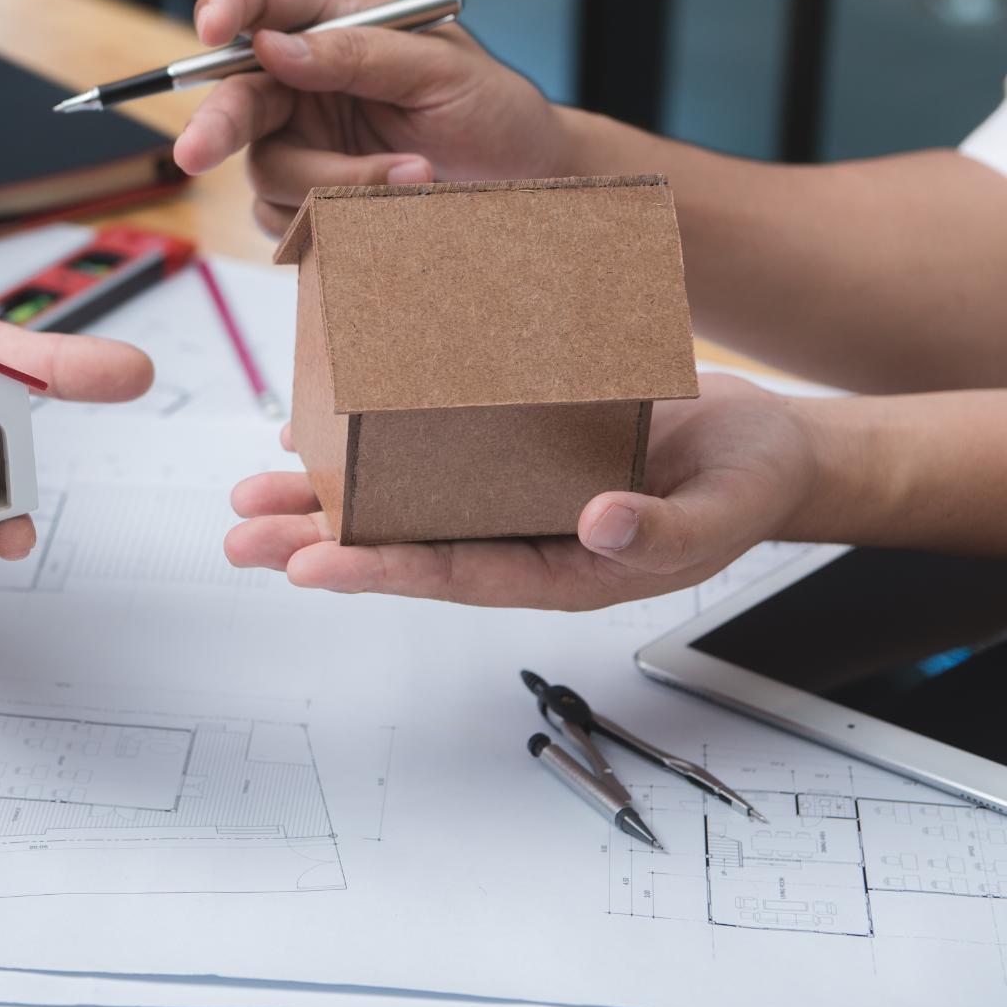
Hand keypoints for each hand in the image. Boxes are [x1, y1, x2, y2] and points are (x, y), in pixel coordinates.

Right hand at [173, 0, 572, 234]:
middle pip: (235, 96)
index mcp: (336, 24)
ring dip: (331, 184)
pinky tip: (387, 210)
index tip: (212, 29)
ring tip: (411, 178)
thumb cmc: (492, 112)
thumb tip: (277, 46)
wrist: (522, 187)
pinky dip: (330, 220)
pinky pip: (284, 219)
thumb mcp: (440, 69)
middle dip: (215, 126)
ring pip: (266, 171)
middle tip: (196, 154)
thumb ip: (359, 54)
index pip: (261, 1)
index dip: (226, 8)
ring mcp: (304, 144)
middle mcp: (307, 82)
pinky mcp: (309, 202)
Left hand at [224, 376, 820, 608]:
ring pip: (400, 502)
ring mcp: (508, 491)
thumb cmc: (746, 485)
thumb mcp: (721, 512)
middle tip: (241, 539)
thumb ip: (664, 530)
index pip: (456, 575)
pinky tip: (308, 431)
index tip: (311, 568)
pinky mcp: (507, 443)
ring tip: (248, 495)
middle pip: (405, 545)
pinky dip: (368, 440)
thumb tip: (599, 524)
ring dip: (322, 499)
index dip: (381, 573)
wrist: (765, 448)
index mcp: (561, 568)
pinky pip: (427, 448)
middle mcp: (519, 534)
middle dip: (318, 544)